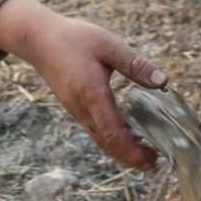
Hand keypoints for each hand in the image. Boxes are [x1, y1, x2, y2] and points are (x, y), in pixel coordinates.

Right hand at [0, 0, 166, 170]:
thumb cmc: (73, 38)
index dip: (133, 151)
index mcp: (91, 93)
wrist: (38, 39)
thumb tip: (163, 81)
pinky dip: (113, 139)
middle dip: (130, 158)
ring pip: (100, 140)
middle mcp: (81, 108)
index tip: (153, 157)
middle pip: (106, 144)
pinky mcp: (75, 107)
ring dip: (122, 151)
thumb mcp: (108, 44)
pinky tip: (128, 134)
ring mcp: (76, 110)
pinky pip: (95, 131)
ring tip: (145, 153)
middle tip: (154, 163)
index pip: (112, 133)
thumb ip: (135, 64)